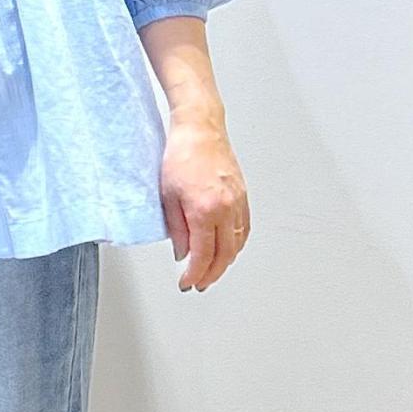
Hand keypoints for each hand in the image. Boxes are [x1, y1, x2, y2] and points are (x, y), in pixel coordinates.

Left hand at [161, 115, 249, 291]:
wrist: (200, 129)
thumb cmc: (181, 155)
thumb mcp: (168, 196)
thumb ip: (177, 230)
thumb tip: (183, 253)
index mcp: (205, 210)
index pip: (203, 255)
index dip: (194, 274)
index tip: (186, 283)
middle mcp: (226, 208)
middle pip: (224, 255)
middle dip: (211, 274)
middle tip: (199, 283)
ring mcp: (238, 202)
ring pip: (237, 244)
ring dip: (225, 262)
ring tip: (211, 271)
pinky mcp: (243, 195)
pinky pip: (244, 228)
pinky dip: (237, 244)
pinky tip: (228, 249)